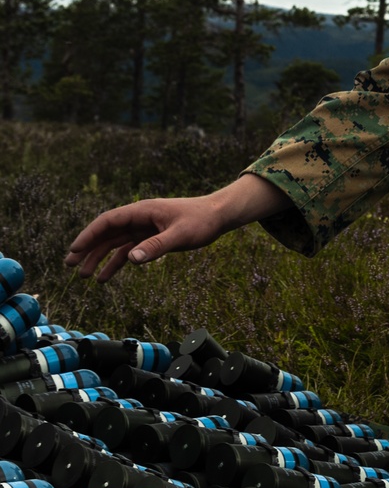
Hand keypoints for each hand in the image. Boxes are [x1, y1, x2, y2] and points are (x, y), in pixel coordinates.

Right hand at [64, 174, 289, 282]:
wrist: (218, 216)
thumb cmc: (201, 221)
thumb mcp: (180, 235)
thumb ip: (156, 247)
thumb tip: (131, 259)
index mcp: (142, 211)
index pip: (108, 221)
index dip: (89, 235)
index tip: (74, 249)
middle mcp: (139, 218)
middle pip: (107, 233)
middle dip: (88, 248)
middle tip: (70, 265)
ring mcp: (144, 228)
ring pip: (115, 243)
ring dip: (99, 258)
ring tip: (84, 276)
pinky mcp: (151, 238)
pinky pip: (129, 250)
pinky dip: (117, 262)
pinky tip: (106, 277)